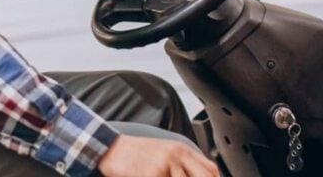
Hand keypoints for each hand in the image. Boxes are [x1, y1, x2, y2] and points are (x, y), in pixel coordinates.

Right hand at [97, 135, 218, 176]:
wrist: (111, 149)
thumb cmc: (136, 153)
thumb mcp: (164, 152)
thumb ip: (182, 164)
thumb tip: (201, 174)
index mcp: (182, 149)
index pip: (210, 170)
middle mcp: (177, 155)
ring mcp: (165, 164)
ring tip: (163, 176)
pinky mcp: (152, 174)